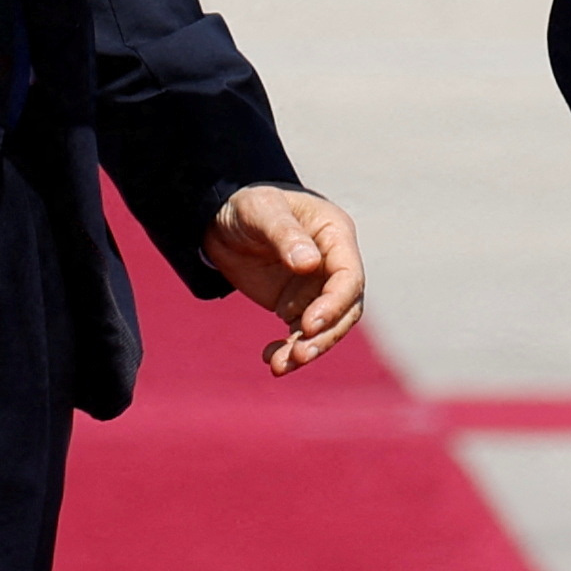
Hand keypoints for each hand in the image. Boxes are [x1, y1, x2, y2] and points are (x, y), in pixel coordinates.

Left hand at [203, 186, 364, 376]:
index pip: (349, 277)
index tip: (308, 326)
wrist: (221, 220)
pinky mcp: (297, 306)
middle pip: (344, 309)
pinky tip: (271, 359)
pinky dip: (288, 350)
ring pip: (325, 328)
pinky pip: (300, 335)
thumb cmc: (246, 205)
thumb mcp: (261, 210)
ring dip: (307, 349)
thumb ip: (285, 234)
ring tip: (280, 365)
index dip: (334, 305)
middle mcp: (332, 265)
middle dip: (324, 336)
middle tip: (298, 355)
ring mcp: (316, 288)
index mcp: (335, 235)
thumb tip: (310, 263)